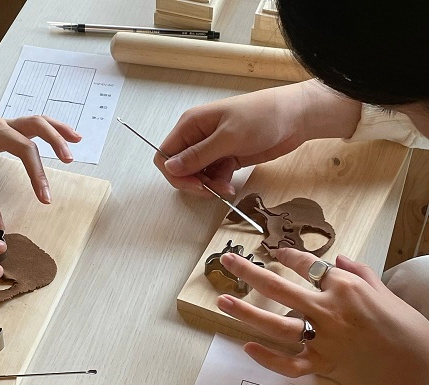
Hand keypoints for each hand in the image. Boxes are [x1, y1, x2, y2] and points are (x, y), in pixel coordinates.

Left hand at [0, 76, 81, 229]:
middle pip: (22, 146)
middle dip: (36, 173)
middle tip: (45, 198)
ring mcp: (3, 122)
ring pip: (36, 126)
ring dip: (56, 140)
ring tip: (70, 158)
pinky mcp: (11, 125)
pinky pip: (38, 123)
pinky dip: (58, 129)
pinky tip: (75, 138)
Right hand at [155, 81, 360, 197]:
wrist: (296, 117)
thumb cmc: (263, 116)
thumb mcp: (228, 137)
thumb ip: (198, 155)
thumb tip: (170, 167)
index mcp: (191, 124)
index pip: (165, 155)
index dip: (174, 173)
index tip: (193, 185)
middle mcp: (198, 136)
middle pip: (179, 168)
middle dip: (193, 183)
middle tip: (211, 190)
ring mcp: (212, 148)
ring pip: (197, 176)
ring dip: (208, 186)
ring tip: (225, 188)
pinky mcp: (226, 157)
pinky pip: (213, 177)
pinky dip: (219, 184)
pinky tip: (230, 186)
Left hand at [216, 248, 428, 384]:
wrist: (421, 367)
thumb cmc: (406, 328)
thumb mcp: (384, 291)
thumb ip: (358, 271)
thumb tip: (338, 258)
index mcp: (344, 287)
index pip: (307, 266)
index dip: (287, 257)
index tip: (275, 253)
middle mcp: (329, 309)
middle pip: (279, 287)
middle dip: (249, 272)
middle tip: (227, 262)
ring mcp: (323, 339)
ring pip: (276, 324)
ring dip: (246, 312)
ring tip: (222, 302)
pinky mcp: (323, 365)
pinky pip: (289, 363)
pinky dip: (268, 359)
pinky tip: (248, 347)